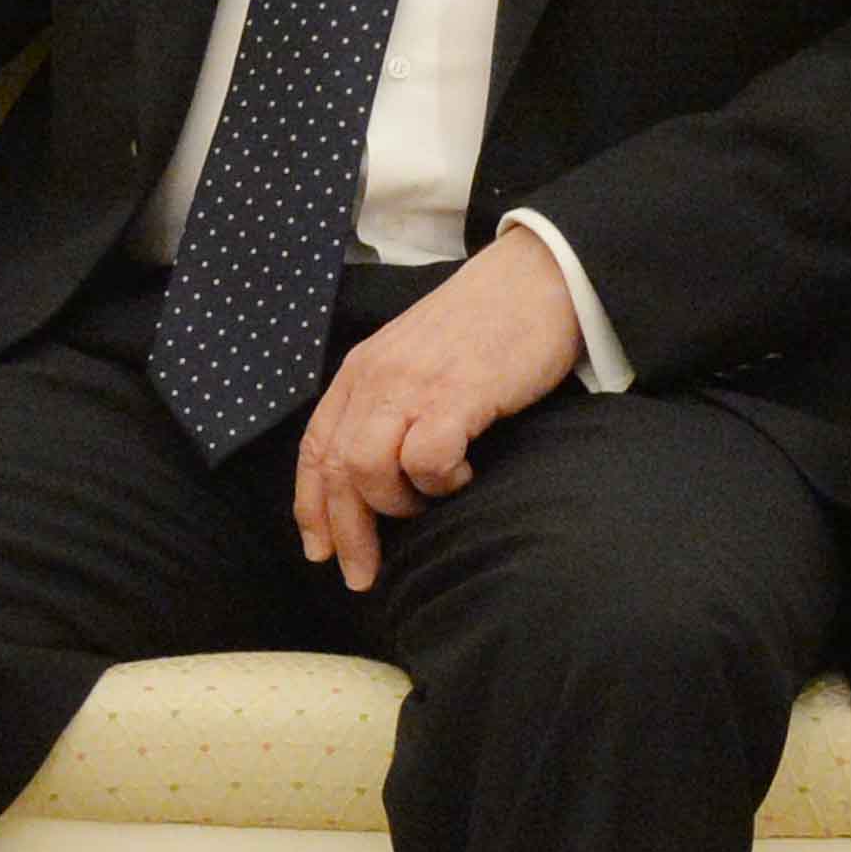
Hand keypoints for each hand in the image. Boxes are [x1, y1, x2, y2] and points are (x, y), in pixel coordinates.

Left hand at [289, 231, 584, 590]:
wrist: (538, 277)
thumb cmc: (484, 326)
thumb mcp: (415, 359)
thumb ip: (388, 404)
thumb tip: (375, 473)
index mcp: (359, 373)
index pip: (315, 449)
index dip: (312, 507)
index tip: (319, 551)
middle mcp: (375, 379)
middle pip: (336, 471)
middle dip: (346, 532)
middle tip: (364, 573)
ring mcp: (412, 386)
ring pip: (367, 469)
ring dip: (398, 503)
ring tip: (431, 499)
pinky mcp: (457, 393)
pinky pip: (426, 458)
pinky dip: (440, 480)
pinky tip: (464, 471)